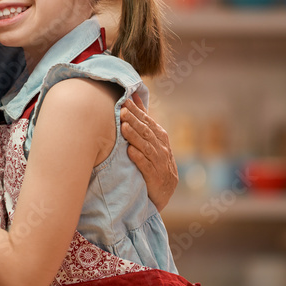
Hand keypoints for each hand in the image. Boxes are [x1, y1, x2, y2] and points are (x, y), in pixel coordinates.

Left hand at [121, 93, 176, 211]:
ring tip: (123, 127)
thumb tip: (134, 97)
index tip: (125, 101)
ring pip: (145, 147)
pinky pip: (146, 165)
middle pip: (146, 132)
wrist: (164, 189)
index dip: (137, 111)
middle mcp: (160, 147)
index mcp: (159, 136)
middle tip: (122, 110)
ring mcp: (158, 162)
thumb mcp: (151, 138)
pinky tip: (130, 151)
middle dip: (134, 121)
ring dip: (134, 137)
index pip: (147, 121)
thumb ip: (143, 118)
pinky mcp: (153, 176)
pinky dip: (138, 158)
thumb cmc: (154, 159)